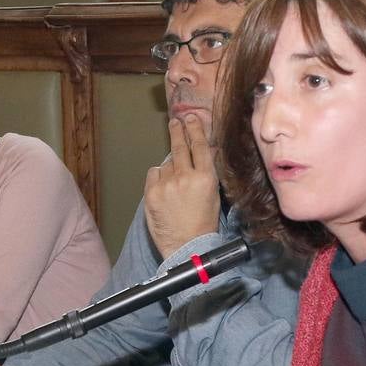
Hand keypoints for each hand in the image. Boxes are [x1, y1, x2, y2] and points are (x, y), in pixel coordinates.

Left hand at [144, 115, 219, 259]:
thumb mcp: (214, 195)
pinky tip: (165, 189)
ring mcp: (166, 185)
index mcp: (206, 178)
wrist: (187, 247)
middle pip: (179, 147)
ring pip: (166, 164)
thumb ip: (206, 173)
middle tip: (175, 122)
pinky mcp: (151, 193)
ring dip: (170, 168)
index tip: (191, 118)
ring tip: (176, 185)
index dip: (195, 130)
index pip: (199, 146)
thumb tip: (202, 152)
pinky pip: (154, 174)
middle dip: (178, 132)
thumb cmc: (204, 224)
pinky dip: (158, 178)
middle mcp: (185, 177)